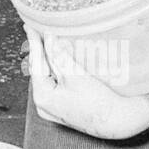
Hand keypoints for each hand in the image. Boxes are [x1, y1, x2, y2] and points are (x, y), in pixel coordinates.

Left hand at [25, 29, 148, 139]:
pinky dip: (56, 71)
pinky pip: (55, 85)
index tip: (30, 26)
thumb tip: (48, 37)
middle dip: (41, 50)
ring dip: (50, 60)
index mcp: (42, 97)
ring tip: (46, 40)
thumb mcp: (76, 74)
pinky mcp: (62, 108)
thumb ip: (59, 55)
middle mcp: (43, 105)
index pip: (36, 63)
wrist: (118, 121)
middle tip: (37, 30)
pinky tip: (58, 59)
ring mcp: (52, 109)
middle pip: (40, 70)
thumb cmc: (99, 100)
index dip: (34, 43)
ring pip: (48, 77)